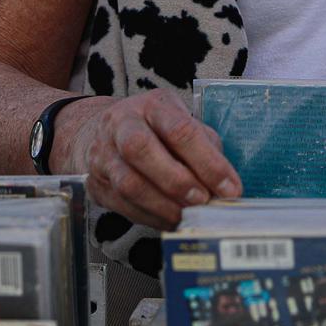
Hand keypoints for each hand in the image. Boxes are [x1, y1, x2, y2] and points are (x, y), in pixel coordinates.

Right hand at [56, 89, 241, 230]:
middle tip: (203, 201)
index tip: (230, 188)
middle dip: (176, 180)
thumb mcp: (184, 124)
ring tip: (188, 216)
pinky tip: (170, 220)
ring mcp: (103, 153)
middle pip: (140, 149)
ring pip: (128, 182)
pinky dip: (150, 217)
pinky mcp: (95, 182)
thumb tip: (225, 186)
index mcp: (153, 104)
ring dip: (163, 205)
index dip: (207, 162)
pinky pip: (122, 205)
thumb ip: (205, 147)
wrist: (107, 132)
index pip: (179, 129)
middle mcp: (121, 123)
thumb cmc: (158, 129)